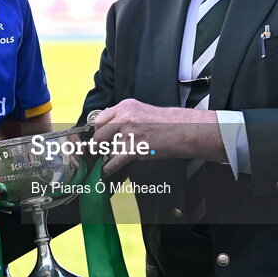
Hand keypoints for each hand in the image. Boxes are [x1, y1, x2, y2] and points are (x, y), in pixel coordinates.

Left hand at [91, 99, 225, 173]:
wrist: (181, 130)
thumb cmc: (165, 122)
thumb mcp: (141, 111)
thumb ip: (124, 117)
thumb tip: (109, 128)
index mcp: (125, 106)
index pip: (100, 119)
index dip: (98, 130)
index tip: (97, 136)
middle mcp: (124, 117)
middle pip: (99, 133)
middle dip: (97, 144)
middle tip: (96, 149)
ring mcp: (129, 132)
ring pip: (109, 148)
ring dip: (110, 155)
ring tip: (112, 158)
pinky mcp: (134, 148)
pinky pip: (114, 160)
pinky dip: (109, 167)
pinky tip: (106, 170)